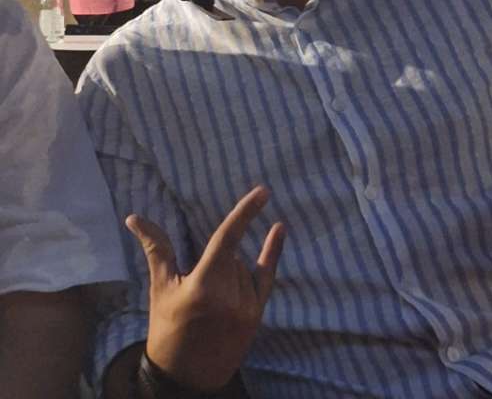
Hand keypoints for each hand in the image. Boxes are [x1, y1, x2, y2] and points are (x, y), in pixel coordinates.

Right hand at [126, 186, 283, 391]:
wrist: (184, 379)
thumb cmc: (166, 330)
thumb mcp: (160, 289)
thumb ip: (156, 249)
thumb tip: (135, 217)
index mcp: (204, 286)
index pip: (227, 239)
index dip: (245, 212)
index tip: (263, 191)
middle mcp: (230, 296)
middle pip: (231, 256)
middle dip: (216, 262)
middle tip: (197, 292)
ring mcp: (247, 307)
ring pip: (244, 268)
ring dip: (231, 272)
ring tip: (211, 304)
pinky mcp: (256, 316)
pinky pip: (267, 277)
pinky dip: (272, 253)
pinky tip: (279, 228)